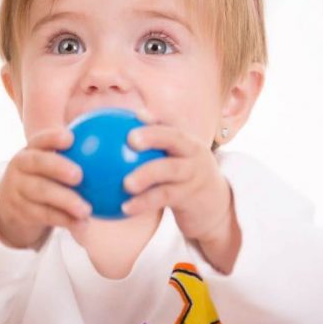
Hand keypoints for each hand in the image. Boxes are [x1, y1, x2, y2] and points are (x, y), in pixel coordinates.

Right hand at [0, 127, 91, 249]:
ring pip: (42, 192)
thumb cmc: (43, 179)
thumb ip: (75, 155)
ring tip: (86, 209)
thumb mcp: (49, 165)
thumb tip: (116, 144)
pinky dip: (65, 220)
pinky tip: (83, 224)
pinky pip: (45, 215)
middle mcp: (20, 167)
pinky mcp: (21, 211)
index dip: (53, 138)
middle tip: (79, 175)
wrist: (12, 207)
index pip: (40, 139)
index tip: (71, 138)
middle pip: (37, 163)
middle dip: (57, 167)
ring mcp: (18, 189)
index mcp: (30, 150)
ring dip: (66, 201)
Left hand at [121, 124, 234, 245]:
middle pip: (175, 139)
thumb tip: (107, 142)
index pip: (170, 124)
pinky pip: (165, 198)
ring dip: (147, 175)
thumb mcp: (174, 161)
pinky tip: (124, 208)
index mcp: (187, 141)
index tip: (136, 115)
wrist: (215, 207)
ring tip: (125, 184)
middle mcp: (193, 153)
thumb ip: (151, 151)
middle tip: (130, 139)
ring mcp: (194, 175)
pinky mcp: (191, 197)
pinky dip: (144, 203)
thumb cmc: (182, 179)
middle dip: (154, 135)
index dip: (155, 118)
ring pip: (170, 171)